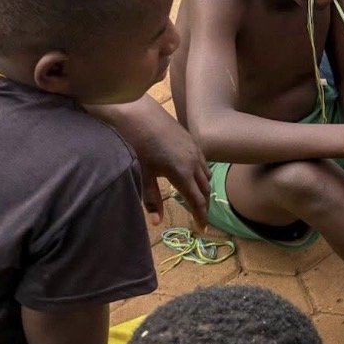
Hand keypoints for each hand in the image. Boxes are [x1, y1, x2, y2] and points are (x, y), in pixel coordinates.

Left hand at [107, 98, 209, 230]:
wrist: (138, 113)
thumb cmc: (137, 144)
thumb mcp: (143, 174)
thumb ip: (152, 199)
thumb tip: (156, 222)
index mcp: (183, 173)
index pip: (198, 201)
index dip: (201, 216)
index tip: (202, 229)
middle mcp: (194, 162)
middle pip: (206, 189)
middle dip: (204, 205)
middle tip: (200, 218)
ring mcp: (195, 150)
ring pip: (207, 175)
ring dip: (204, 190)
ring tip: (197, 200)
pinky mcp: (192, 141)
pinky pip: (204, 163)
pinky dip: (202, 175)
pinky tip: (192, 177)